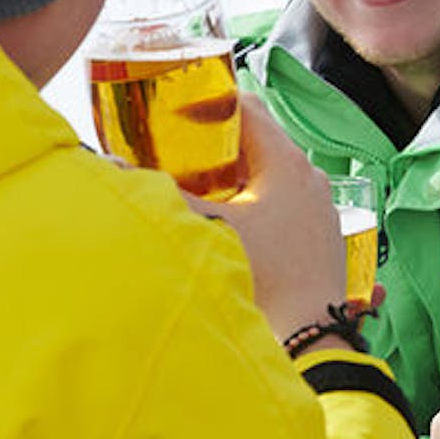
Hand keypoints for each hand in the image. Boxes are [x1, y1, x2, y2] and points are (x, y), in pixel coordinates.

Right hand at [184, 93, 345, 345]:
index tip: (179, 110)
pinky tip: (231, 220)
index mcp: (287, 163)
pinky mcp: (320, 236)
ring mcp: (320, 207)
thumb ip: (165, 198)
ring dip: (236, 174)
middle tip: (180, 149)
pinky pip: (285, 201)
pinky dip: (256, 200)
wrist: (310, 337)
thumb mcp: (209, 230)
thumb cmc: (266, 280)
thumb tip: (119, 172)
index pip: (248, 108)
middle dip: (219, 142)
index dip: (211, 101)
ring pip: (272, 174)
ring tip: (199, 186)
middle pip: (259, 142)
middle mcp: (310, 178)